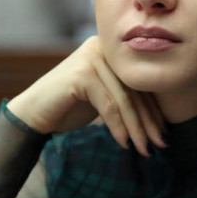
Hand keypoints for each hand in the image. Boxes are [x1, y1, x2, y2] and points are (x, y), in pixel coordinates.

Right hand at [8, 36, 165, 156]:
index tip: (164, 134)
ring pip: (124, 99)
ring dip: (137, 129)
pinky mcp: (82, 73)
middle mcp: (103, 48)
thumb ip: (126, 95)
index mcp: (112, 50)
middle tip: (161, 145)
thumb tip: (161, 118)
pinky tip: (124, 144)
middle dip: (149, 122)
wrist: (32, 114)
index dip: (155, 110)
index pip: (140, 82)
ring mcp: (92, 58)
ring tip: (145, 150)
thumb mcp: (104, 97)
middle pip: (135, 90)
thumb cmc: (70, 107)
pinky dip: (118, 127)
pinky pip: (109, 105)